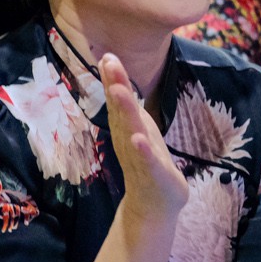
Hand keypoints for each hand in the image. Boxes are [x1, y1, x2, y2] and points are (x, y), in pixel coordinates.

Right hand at [101, 53, 187, 225]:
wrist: (153, 206)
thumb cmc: (147, 164)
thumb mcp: (138, 131)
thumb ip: (128, 108)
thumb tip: (117, 82)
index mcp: (127, 128)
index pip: (119, 100)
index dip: (113, 78)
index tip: (107, 55)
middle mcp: (128, 139)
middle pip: (121, 110)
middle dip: (115, 85)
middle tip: (108, 62)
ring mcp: (139, 156)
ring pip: (131, 130)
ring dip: (125, 111)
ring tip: (119, 91)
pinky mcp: (152, 173)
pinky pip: (146, 160)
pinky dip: (142, 149)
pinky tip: (139, 139)